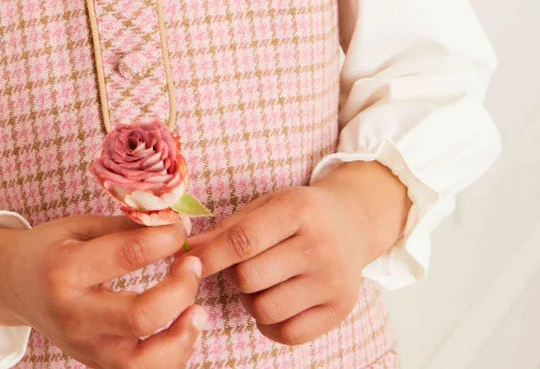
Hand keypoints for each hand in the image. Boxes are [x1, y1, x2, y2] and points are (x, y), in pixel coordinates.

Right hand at [0, 215, 207, 367]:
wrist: (13, 285)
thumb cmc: (49, 248)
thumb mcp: (79, 226)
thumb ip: (122, 227)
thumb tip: (170, 222)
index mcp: (66, 269)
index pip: (128, 255)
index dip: (165, 238)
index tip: (182, 227)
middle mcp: (75, 315)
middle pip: (140, 317)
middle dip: (180, 289)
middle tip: (193, 264)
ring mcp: (84, 347)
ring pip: (143, 362)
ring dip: (181, 337)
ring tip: (198, 309)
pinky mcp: (94, 364)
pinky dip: (170, 356)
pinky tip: (182, 329)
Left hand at [182, 182, 372, 346]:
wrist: (353, 222)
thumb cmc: (299, 213)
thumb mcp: (267, 205)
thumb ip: (228, 228)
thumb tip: (188, 251)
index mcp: (298, 210)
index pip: (243, 240)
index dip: (210, 255)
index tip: (187, 262)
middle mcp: (319, 246)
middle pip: (250, 278)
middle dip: (234, 275)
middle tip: (241, 265)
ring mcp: (332, 282)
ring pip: (265, 309)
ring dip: (250, 300)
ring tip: (261, 283)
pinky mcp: (340, 311)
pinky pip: (287, 334)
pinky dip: (270, 324)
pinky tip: (276, 301)